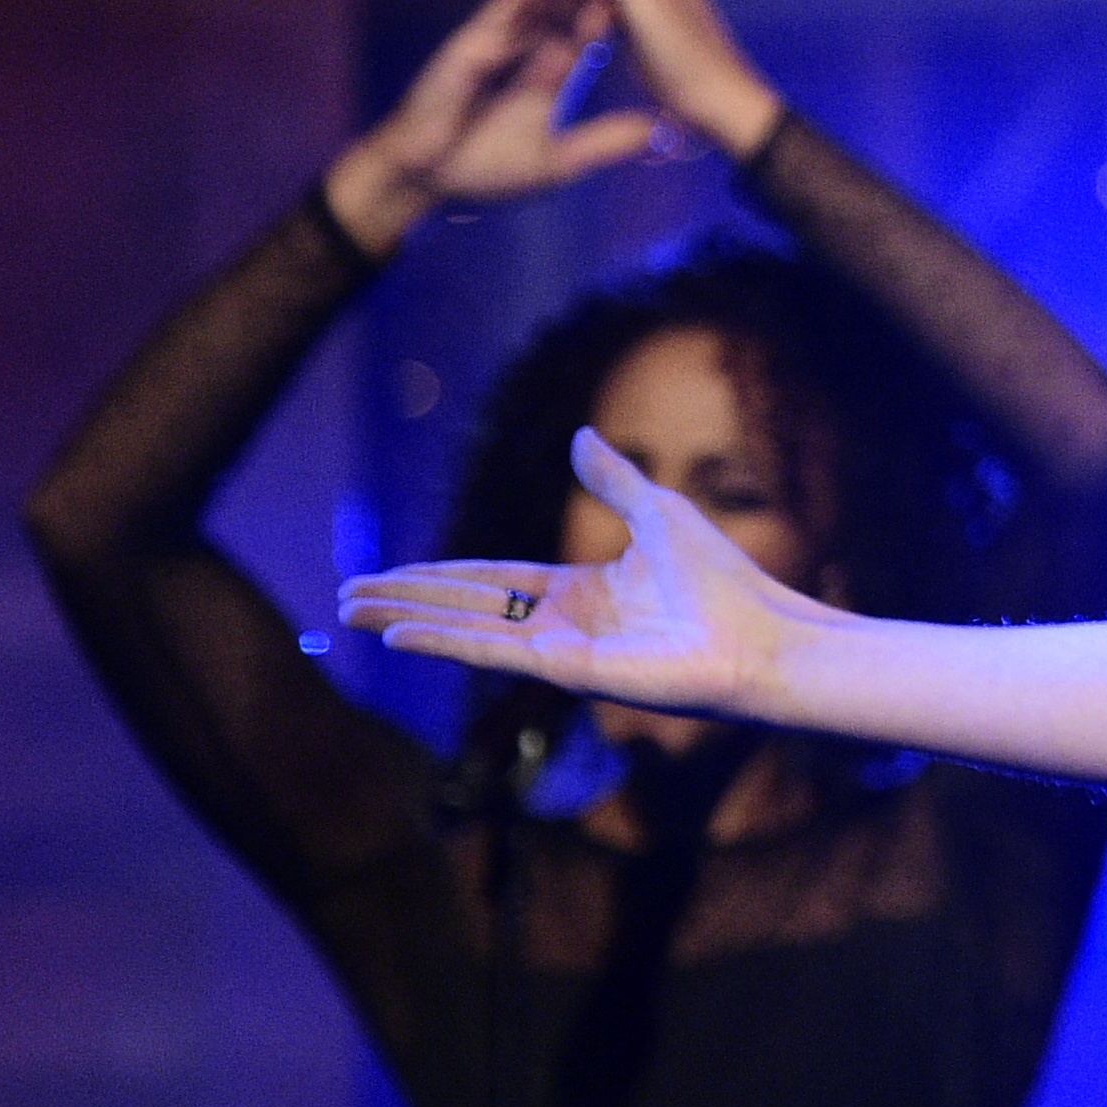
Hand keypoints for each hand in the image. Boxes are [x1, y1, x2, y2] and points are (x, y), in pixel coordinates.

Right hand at [321, 0, 660, 257]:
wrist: (427, 177)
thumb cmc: (485, 168)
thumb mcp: (558, 160)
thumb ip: (604, 142)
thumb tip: (655, 132)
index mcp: (549, 74)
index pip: (591, 35)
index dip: (618, 11)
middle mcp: (527, 49)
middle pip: (569, 4)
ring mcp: (500, 40)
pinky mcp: (475, 39)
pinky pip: (508, 1)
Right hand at [340, 427, 808, 715]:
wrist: (760, 634)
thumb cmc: (723, 582)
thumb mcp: (658, 513)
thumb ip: (613, 482)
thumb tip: (581, 435)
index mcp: (582, 591)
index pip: (493, 580)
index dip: (439, 576)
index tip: (388, 574)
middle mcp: (564, 624)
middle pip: (467, 606)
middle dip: (406, 599)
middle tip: (345, 596)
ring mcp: (562, 651)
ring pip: (469, 629)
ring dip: (409, 619)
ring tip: (353, 613)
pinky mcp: (568, 671)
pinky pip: (495, 651)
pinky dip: (444, 641)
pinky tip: (399, 634)